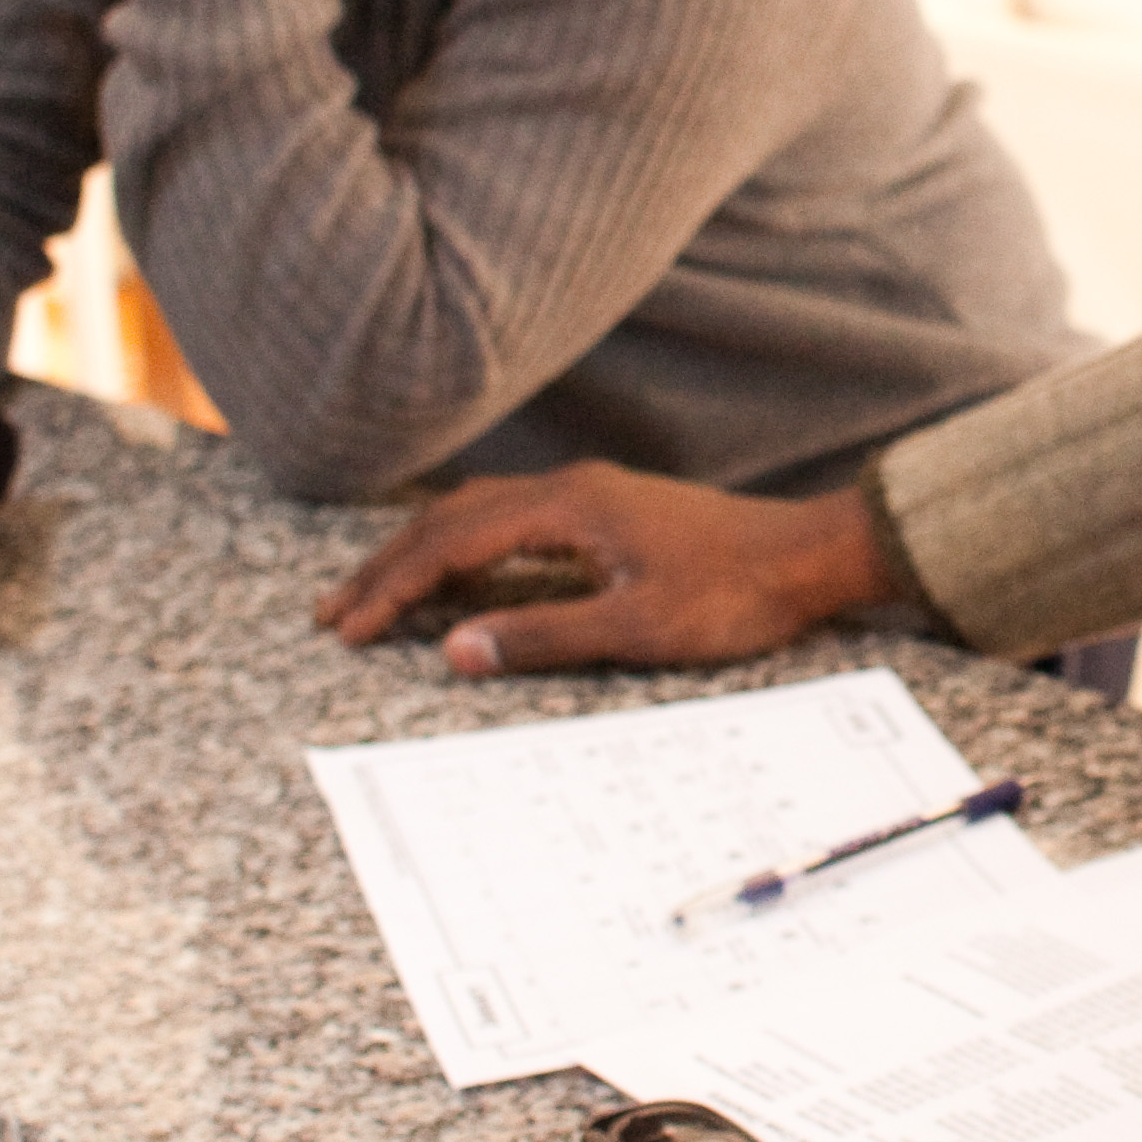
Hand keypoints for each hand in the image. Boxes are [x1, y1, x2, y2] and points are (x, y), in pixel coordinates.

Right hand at [322, 466, 894, 675]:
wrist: (809, 555)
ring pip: (477, 515)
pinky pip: (508, 521)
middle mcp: (569, 489)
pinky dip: (463, 548)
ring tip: (373, 595)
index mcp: (568, 507)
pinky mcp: (604, 513)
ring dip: (421, 554)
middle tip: (333, 614)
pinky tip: (454, 576)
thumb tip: (454, 651)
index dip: (394, 587)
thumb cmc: (735, 593)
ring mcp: (586, 497)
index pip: (452, 542)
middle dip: (387, 568)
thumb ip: (543, 635)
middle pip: (451, 520)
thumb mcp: (639, 628)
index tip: (348, 629)